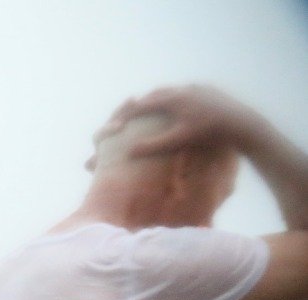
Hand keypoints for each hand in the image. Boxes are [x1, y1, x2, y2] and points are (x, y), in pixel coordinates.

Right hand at [100, 84, 265, 157]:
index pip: (142, 104)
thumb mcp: (178, 140)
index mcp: (172, 99)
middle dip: (141, 103)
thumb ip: (153, 145)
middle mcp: (183, 89)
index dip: (126, 113)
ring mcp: (197, 88)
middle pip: (155, 94)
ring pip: (171, 92)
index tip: (116, 122)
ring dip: (159, 99)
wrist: (241, 122)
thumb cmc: (209, 133)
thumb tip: (128, 152)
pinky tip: (179, 109)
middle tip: (131, 113)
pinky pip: (186, 93)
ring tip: (153, 109)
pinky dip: (176, 99)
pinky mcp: (209, 90)